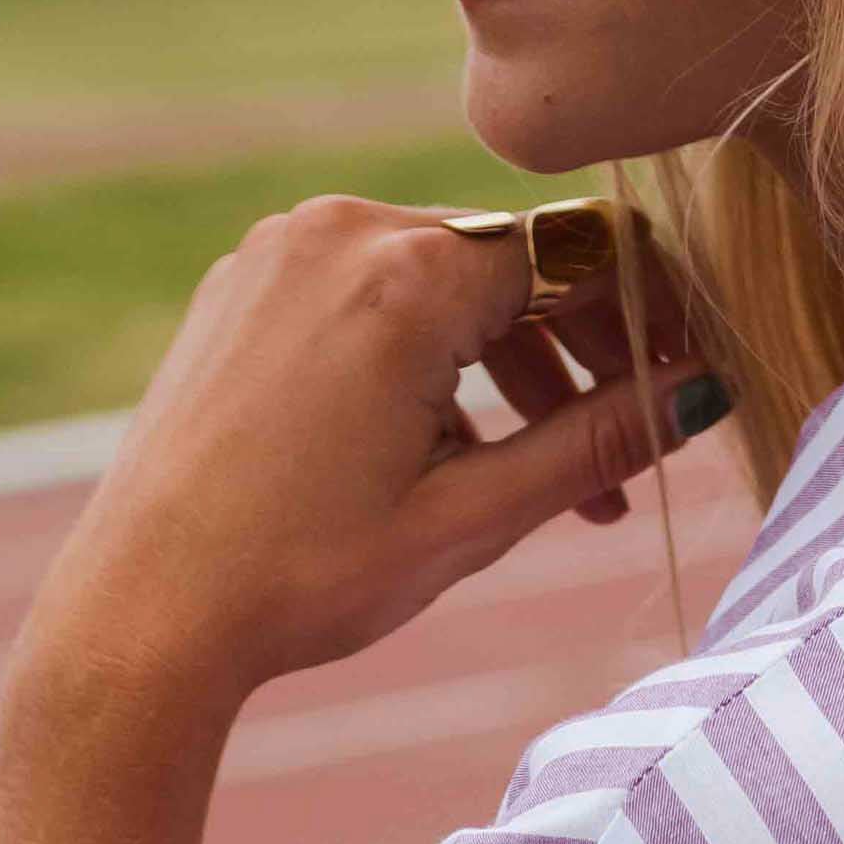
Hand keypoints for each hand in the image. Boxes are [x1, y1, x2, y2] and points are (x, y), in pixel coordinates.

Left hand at [0, 202, 716, 843]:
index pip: (576, 260)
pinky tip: (432, 449)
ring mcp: (281, 250)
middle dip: (573, 360)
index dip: (644, 323)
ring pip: (438, 279)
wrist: (143, 612)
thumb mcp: (474, 517)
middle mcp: (342, 231)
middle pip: (510, 264)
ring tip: (526, 482)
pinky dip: (421, 355)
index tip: (686, 382)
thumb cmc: (306, 575)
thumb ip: (595, 442)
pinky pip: (366, 293)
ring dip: (500, 366)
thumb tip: (700, 392)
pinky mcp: (243, 284)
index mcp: (408, 276)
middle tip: (614, 468)